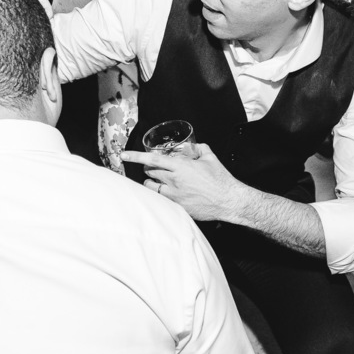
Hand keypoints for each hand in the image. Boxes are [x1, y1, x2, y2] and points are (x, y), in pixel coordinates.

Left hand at [120, 142, 240, 220]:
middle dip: (148, 168)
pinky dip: (160, 195)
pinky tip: (167, 194)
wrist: (229, 200)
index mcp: (181, 167)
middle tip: (153, 168)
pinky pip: (161, 200)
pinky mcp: (178, 207)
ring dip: (151, 182)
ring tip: (158, 181)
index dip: (136, 156)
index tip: (124, 155)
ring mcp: (175, 196)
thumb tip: (194, 146)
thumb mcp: (210, 158)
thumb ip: (199, 149)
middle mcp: (175, 181)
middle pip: (150, 172)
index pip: (153, 160)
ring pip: (151, 187)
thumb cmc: (221, 180)